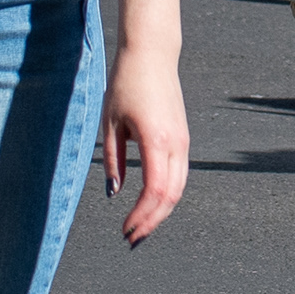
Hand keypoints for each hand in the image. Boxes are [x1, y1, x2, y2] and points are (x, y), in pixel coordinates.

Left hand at [98, 40, 189, 246]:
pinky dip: (167, 194)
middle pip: (171, 195)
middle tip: (131, 238)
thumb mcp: (111, 123)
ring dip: (161, 210)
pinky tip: (150, 202)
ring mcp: (184, 140)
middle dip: (152, 221)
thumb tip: (115, 193)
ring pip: (179, 187)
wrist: (152, 55)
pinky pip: (180, 174)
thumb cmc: (127, 84)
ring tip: (141, 226)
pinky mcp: (182, 137)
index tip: (125, 230)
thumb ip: (113, 161)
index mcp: (157, 140)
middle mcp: (177, 144)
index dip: (142, 216)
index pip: (155, 191)